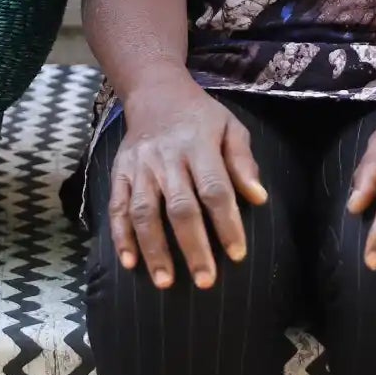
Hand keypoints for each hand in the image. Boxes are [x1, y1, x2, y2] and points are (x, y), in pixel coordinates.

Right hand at [108, 72, 267, 291]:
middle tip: (205, 281)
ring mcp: (140, 167)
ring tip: (165, 282)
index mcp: (198, 146)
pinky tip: (129, 263)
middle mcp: (167, 158)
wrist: (155, 92)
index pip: (215, 190)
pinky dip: (121, 237)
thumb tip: (258, 197)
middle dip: (192, 247)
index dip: (226, 224)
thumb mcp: (230, 126)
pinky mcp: (119, 172)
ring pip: (144, 212)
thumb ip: (243, 161)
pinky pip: (117, 207)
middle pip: (180, 208)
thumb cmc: (201, 116)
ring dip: (154, 250)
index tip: (237, 255)